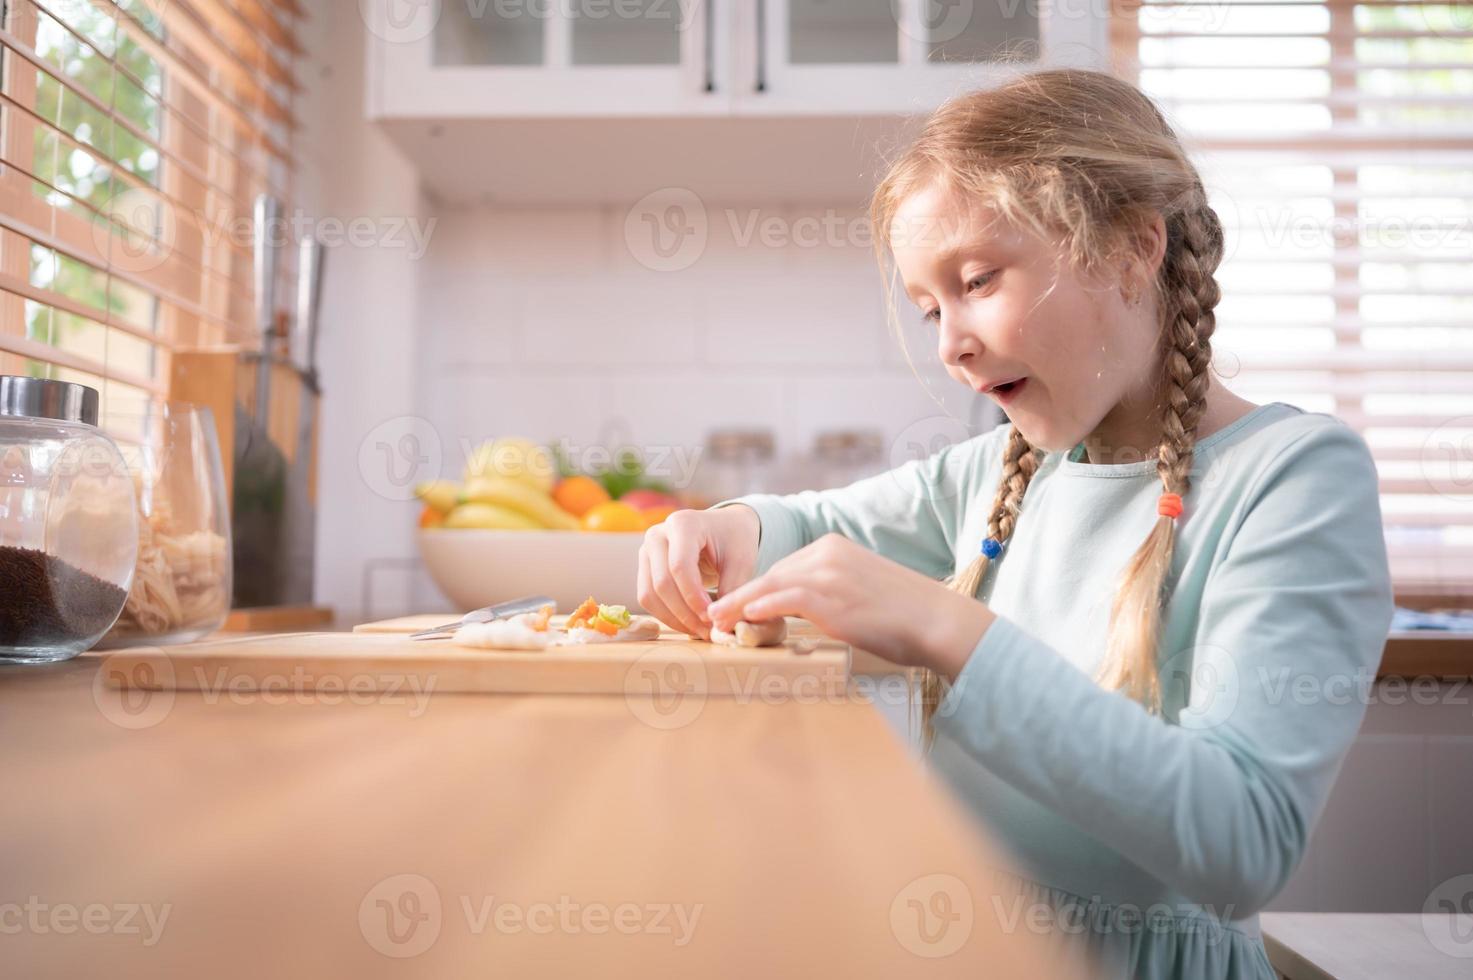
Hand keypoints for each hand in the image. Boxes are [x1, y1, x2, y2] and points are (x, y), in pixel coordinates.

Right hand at [637, 504, 760, 640]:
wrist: (724, 529)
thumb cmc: (734, 541)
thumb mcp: (741, 562)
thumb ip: (731, 591)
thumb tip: (720, 626)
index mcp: (683, 524)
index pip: (680, 566)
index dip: (693, 597)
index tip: (712, 617)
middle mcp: (657, 534)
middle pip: (662, 583)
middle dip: (685, 613)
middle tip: (708, 630)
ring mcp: (646, 550)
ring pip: (649, 594)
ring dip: (674, 619)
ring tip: (700, 630)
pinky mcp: (644, 567)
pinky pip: (647, 597)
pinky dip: (667, 615)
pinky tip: (689, 623)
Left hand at [706, 533, 993, 676]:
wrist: (936, 620)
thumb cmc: (904, 615)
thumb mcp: (861, 594)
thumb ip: (829, 596)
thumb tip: (804, 615)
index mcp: (834, 547)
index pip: (785, 569)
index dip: (757, 590)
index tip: (737, 607)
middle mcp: (828, 552)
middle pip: (772, 574)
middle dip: (741, 596)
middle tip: (715, 615)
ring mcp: (829, 572)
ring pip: (770, 585)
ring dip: (738, 604)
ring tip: (716, 621)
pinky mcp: (831, 595)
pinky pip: (785, 599)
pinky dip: (760, 606)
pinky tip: (743, 616)